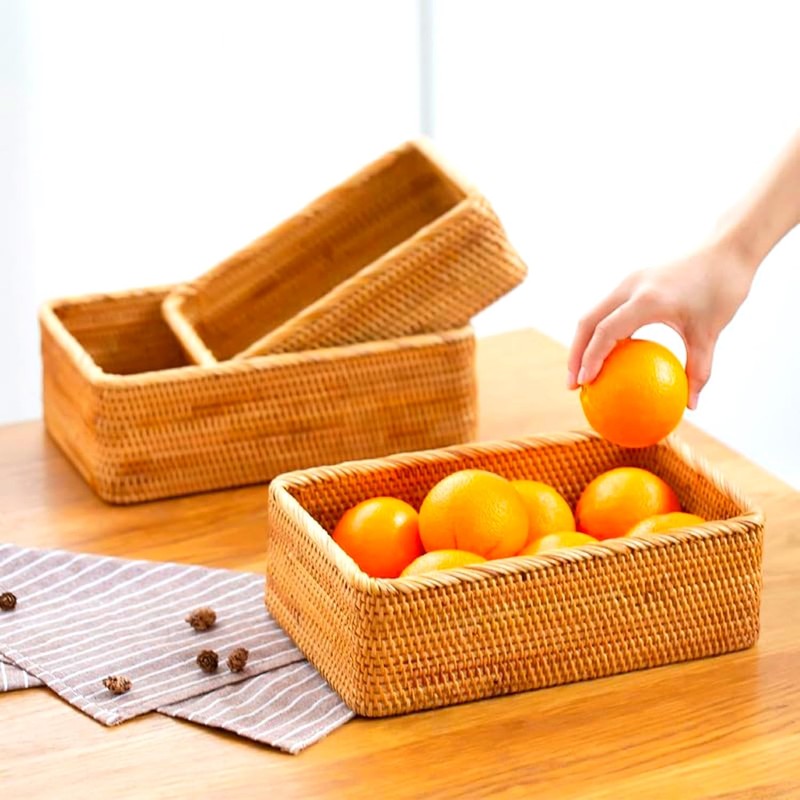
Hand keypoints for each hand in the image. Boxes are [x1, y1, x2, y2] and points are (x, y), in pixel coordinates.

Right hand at [567, 238, 756, 408]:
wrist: (727, 247)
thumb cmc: (722, 288)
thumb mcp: (711, 333)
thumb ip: (698, 369)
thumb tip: (691, 406)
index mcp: (648, 299)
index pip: (607, 331)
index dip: (591, 358)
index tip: (585, 383)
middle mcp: (631, 287)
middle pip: (588, 322)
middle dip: (576, 354)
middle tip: (573, 385)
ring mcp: (629, 281)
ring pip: (593, 314)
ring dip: (583, 343)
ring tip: (582, 373)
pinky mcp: (632, 281)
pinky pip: (607, 309)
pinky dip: (599, 332)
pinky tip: (606, 355)